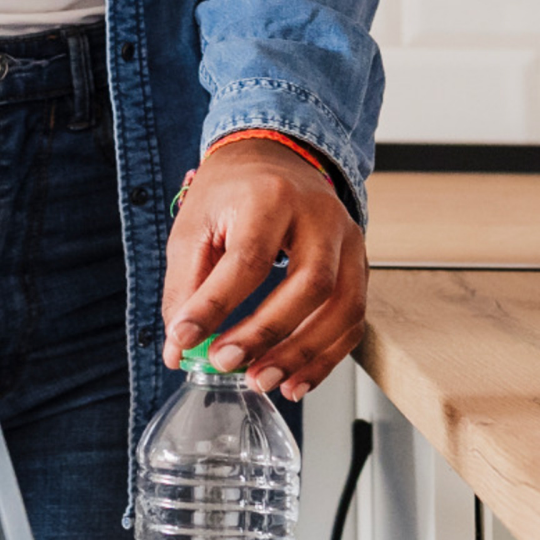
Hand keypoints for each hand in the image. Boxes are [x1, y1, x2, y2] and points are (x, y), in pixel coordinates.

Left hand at [161, 138, 367, 400]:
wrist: (276, 158)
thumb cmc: (233, 192)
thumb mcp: (195, 226)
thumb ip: (185, 287)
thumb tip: (179, 346)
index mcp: (271, 197)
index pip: (248, 258)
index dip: (215, 305)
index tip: (185, 339)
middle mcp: (320, 216)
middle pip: (311, 284)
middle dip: (268, 334)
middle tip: (227, 363)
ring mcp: (348, 240)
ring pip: (343, 308)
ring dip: (303, 355)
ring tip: (262, 381)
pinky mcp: (359, 264)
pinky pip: (353, 320)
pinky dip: (326, 358)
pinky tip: (294, 380)